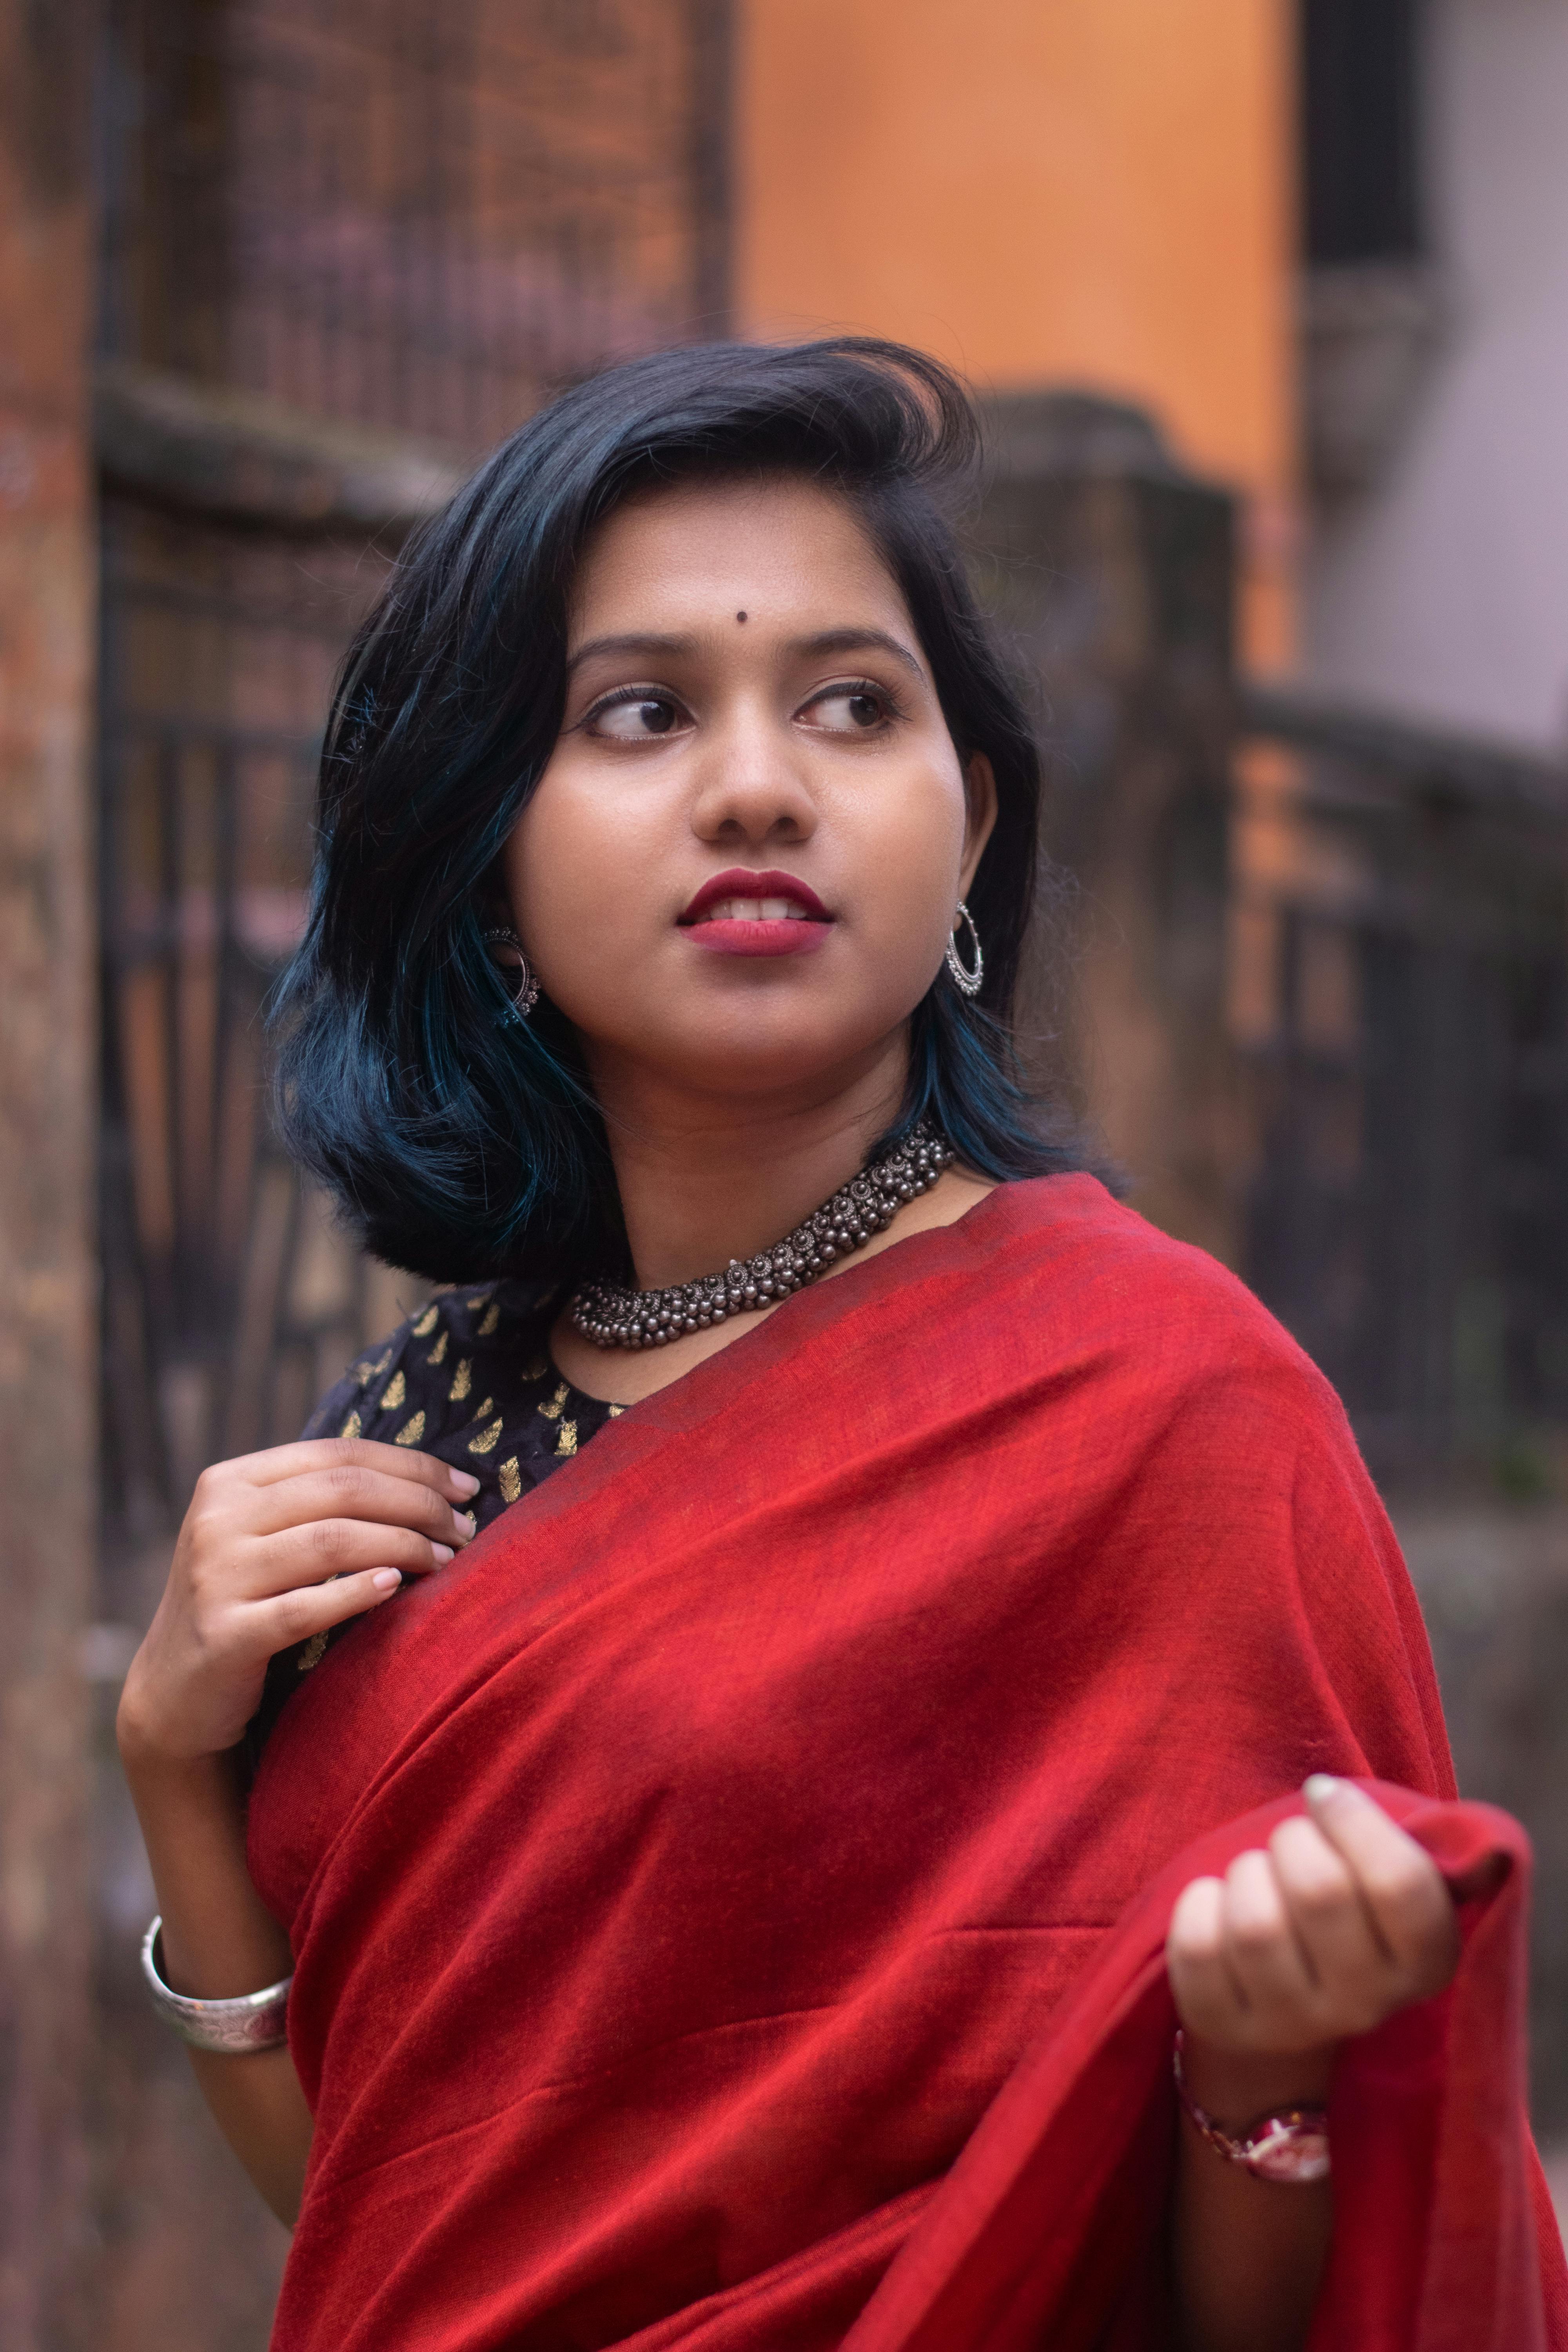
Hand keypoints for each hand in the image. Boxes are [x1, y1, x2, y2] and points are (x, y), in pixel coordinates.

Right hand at [118, 1438, 479, 1763]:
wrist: (175, 1692)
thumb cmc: (243, 1602)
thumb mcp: (263, 1536)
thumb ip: (318, 1501)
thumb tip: (427, 1479)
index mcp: (230, 1481)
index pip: (338, 1454)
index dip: (412, 1465)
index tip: (467, 1486)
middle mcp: (217, 1520)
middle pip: (343, 1491)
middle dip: (419, 1505)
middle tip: (465, 1529)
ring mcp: (216, 1577)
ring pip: (332, 1542)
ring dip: (404, 1546)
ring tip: (447, 1560)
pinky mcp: (224, 1635)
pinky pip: (305, 1608)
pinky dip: (357, 1593)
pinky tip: (397, 1588)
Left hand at [1166, 1775, 1460, 2060]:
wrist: (1286, 1981)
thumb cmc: (1339, 1900)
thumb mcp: (1383, 1870)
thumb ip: (1398, 1834)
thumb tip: (1340, 1794)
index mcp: (1425, 1961)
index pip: (1401, 1883)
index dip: (1354, 1819)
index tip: (1322, 1793)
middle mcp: (1366, 2006)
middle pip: (1321, 1892)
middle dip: (1292, 1840)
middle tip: (1288, 1841)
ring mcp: (1295, 2026)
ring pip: (1256, 1925)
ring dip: (1246, 1874)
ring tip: (1255, 1876)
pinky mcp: (1227, 2028)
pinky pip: (1199, 1950)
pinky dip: (1199, 1905)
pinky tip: (1217, 1904)